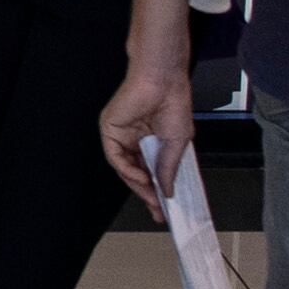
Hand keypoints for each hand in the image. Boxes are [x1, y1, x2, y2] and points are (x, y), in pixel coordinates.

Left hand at [98, 58, 197, 218]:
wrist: (163, 80)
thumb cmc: (174, 102)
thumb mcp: (178, 143)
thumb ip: (169, 168)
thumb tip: (168, 190)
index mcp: (153, 141)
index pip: (151, 171)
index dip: (156, 190)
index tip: (164, 207)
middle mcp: (136, 140)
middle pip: (137, 172)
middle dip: (146, 192)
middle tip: (157, 209)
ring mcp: (122, 135)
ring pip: (126, 168)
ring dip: (138, 185)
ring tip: (151, 197)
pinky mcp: (111, 130)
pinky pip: (115, 157)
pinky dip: (127, 170)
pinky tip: (140, 177)